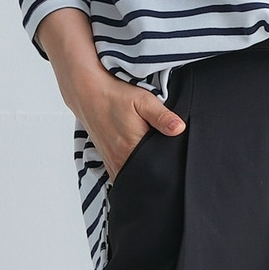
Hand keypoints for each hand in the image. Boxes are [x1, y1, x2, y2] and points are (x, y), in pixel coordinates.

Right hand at [35, 8, 186, 181]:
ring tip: (152, 159)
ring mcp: (111, 163)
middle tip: (164, 157)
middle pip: (144, 176)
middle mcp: (119, 160)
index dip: (167, 167)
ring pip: (132, 177)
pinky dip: (131, 171)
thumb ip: (162, 117)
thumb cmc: (116, 95)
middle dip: (156, 172)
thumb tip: (179, 129)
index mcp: (131, 148)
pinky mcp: (106, 161)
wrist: (88, 92)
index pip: (155, 169)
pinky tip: (137, 160)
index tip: (173, 160)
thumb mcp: (144, 100)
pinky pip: (121, 174)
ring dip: (142, 171)